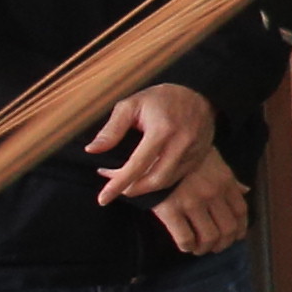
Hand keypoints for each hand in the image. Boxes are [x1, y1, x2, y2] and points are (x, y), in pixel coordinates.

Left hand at [87, 80, 218, 206]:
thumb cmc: (160, 98)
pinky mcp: (198, 157)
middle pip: (154, 180)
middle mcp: (181, 144)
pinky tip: (146, 175)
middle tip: (114, 188)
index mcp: (162, 130)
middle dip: (131, 189)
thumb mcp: (131, 105)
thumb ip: (111, 129)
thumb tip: (92, 150)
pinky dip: (158, 181)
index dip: (118, 183)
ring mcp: (193, 152)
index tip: (102, 198)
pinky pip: (176, 177)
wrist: (200, 92)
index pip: (137, 165)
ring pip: (166, 182)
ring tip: (127, 181)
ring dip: (144, 187)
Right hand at [148, 152, 246, 256]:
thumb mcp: (212, 160)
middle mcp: (213, 193)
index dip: (240, 228)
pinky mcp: (171, 210)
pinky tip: (185, 245)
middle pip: (228, 228)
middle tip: (215, 247)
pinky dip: (188, 247)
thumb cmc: (183, 155)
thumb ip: (229, 178)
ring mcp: (192, 202)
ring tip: (199, 248)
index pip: (241, 211)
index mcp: (225, 180)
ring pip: (209, 237)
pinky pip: (186, 238)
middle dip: (223, 243)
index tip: (235, 237)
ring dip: (205, 248)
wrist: (153, 150)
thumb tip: (246, 191)